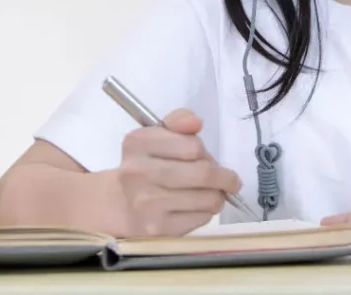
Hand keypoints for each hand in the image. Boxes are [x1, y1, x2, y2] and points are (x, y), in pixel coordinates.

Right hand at [117, 108, 241, 236]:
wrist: (121, 204)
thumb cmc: (147, 165)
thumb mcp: (157, 136)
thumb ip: (178, 122)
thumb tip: (196, 122)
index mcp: (138, 143)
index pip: (192, 146)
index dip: (205, 153)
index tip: (206, 158)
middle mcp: (139, 172)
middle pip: (202, 173)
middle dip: (224, 177)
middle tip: (229, 180)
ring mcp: (147, 204)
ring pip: (207, 198)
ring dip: (218, 196)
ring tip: (211, 193)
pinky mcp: (158, 229)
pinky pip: (201, 218)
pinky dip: (206, 212)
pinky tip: (196, 207)